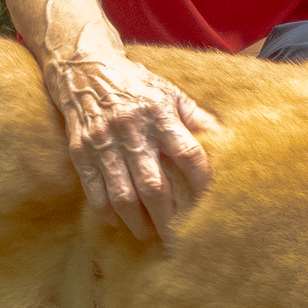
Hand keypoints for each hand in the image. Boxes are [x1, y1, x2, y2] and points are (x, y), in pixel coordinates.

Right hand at [44, 51, 219, 242]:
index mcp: (160, 114)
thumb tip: (227, 138)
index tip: (209, 204)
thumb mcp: (170, 93)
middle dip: (168, 218)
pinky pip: (94, 190)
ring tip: (149, 236)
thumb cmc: (135, 84)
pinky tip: (119, 222)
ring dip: (137, 222)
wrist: (84, 68)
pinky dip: (106, 212)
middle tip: (179, 240)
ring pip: (122, 195)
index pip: (188, 154)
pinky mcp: (80, 151)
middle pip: (154, 186)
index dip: (201, 181)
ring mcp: (103, 142)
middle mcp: (132, 130)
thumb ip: (196, 118)